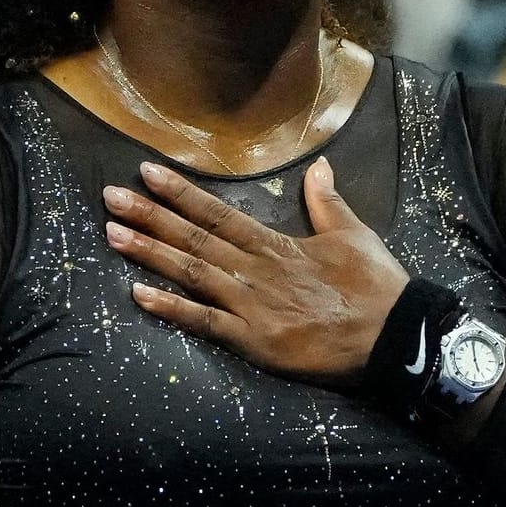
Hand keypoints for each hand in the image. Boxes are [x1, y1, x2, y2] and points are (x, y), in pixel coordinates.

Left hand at [105, 158, 409, 385]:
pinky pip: (205, 322)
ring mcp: (253, 305)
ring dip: (149, 254)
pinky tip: (137, 295)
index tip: (146, 172)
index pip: (218, 213)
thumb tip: (318, 166)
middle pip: (194, 238)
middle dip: (150, 216)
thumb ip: (327, 202)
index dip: (180, 193)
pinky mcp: (255, 340)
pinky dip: (171, 308)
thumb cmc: (376, 287)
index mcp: (277, 244)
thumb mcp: (354, 235)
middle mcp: (257, 269)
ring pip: (192, 274)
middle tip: (110, 197)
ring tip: (112, 234)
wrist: (396, 336)